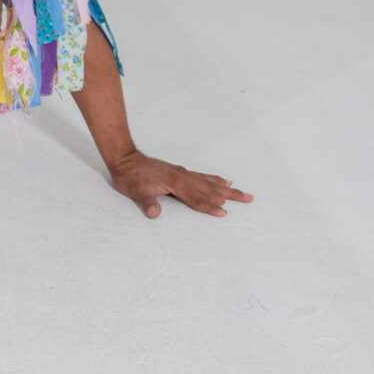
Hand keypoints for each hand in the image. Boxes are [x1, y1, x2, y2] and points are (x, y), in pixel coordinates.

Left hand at [107, 151, 253, 218]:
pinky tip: (224, 181)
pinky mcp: (181, 172)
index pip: (196, 197)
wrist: (125, 159)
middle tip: (248, 199)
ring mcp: (183, 173)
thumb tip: (154, 214)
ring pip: (209, 182)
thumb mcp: (136, 192)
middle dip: (228, 196)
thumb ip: (147, 202)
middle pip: (209, 188)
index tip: (223, 213)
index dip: (209, 206)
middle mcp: (183, 176)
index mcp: (175, 182)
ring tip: (244, 194)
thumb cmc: (130, 177)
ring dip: (227, 188)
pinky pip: (203, 176)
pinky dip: (215, 179)